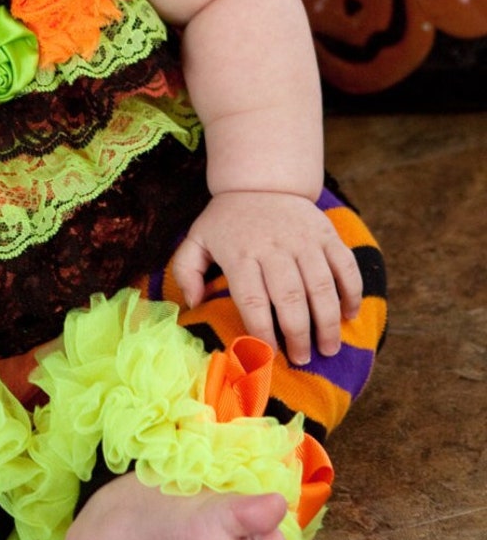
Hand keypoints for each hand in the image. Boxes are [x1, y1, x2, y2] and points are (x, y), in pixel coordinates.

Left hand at [169, 191, 362, 366]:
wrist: (261, 180)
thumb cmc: (227, 220)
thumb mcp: (197, 239)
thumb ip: (187, 271)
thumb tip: (193, 304)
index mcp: (240, 253)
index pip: (253, 300)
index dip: (262, 332)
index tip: (268, 354)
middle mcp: (274, 247)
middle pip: (290, 299)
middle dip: (298, 335)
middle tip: (302, 358)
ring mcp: (304, 240)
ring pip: (322, 287)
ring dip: (327, 322)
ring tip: (328, 348)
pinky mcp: (327, 234)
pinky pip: (345, 266)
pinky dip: (352, 292)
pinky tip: (349, 314)